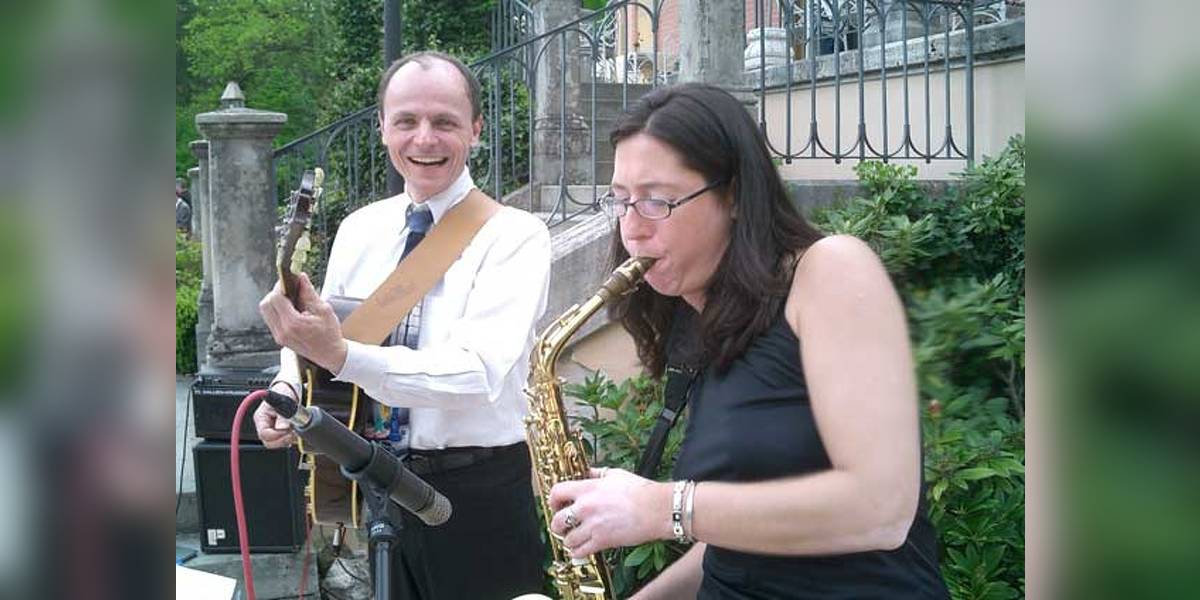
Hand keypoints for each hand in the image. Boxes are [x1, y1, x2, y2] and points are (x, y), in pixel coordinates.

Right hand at [253, 383, 297, 448]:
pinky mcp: (279, 432)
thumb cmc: (284, 391)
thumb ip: (283, 414)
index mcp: (261, 417)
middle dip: (283, 440)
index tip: (289, 431)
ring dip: (288, 440)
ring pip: (276, 443)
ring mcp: (271, 429)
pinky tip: (296, 432)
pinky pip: (283, 441)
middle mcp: (264, 425)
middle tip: (294, 433)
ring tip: (296, 431)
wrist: (290, 389)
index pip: (264, 434)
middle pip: (269, 442)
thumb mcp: (285, 400)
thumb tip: (283, 427)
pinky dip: (290, 439)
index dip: (278, 435)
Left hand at [258, 273, 347, 372]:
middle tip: (288, 290)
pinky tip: (290, 310)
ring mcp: (279, 336)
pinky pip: (270, 320)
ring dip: (274, 302)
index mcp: (293, 323)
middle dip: (275, 293)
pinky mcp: (279, 338)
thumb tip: (301, 278)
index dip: (280, 287)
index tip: (288, 281)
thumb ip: (309, 293)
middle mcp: (282, 331)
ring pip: (266, 312)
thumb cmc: (329, 335)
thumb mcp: (323, 310)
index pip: (276, 298)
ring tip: (290, 301)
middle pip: (266, 305)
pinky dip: (276, 311)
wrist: (330, 355)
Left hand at [547, 467, 671, 558]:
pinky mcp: (602, 541)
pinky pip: (580, 552)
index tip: (556, 506)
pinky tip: (581, 549)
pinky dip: (577, 552)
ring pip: (567, 539)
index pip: (557, 492)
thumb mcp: (615, 474)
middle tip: (564, 526)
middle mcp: (586, 507)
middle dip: (558, 525)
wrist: (658, 509)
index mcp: (588, 488)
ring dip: (569, 540)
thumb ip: (596, 474)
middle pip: (557, 520)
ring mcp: (593, 525)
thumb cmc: (641, 490)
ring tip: (575, 538)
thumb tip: (585, 473)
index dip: (552, 501)